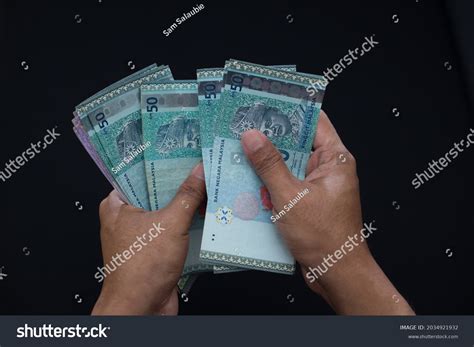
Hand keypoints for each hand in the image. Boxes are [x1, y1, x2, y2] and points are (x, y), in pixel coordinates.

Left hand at [92, 163, 205, 315]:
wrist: (141, 308)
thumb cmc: (140, 270)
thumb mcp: (170, 223)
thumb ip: (187, 195)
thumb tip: (199, 172)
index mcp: (117, 205)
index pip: (141, 173)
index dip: (163, 162)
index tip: (184, 152)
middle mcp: (126, 218)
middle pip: (157, 192)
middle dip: (180, 183)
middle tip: (201, 168)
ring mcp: (141, 234)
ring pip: (167, 211)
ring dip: (187, 204)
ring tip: (208, 187)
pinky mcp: (154, 248)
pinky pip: (173, 228)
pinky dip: (188, 222)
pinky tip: (206, 214)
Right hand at [241, 110, 413, 314]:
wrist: (335, 272)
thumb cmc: (323, 236)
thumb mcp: (291, 196)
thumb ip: (270, 165)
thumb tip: (252, 136)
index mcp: (335, 159)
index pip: (314, 121)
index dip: (290, 109)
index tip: (266, 101)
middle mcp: (327, 169)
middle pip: (297, 143)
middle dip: (271, 137)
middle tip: (243, 126)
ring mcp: (317, 186)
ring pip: (288, 165)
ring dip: (266, 162)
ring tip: (238, 150)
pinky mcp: (306, 201)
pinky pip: (285, 184)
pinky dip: (268, 182)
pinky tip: (246, 179)